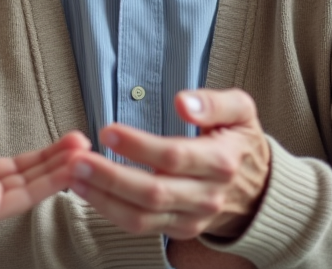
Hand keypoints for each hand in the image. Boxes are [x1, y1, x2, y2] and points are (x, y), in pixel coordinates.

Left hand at [0, 124, 90, 229]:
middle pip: (27, 176)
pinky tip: (69, 170)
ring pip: (31, 187)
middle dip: (57, 160)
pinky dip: (48, 183)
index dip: (39, 155)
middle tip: (85, 144)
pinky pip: (22, 197)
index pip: (12, 166)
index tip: (64, 142)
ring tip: (87, 154)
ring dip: (60, 170)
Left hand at [67, 89, 270, 240]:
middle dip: (110, 177)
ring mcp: (192, 217)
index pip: (174, 156)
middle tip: (76, 160)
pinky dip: (109, 210)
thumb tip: (183, 102)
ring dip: (103, 198)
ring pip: (141, 217)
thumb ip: (214, 102)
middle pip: (153, 193)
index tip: (107, 130)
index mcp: (221, 162)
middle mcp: (206, 196)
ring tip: (73, 177)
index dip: (138, 146)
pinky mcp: (179, 230)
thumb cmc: (239, 141)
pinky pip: (139, 226)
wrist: (257, 188)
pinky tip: (87, 189)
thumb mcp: (241, 111)